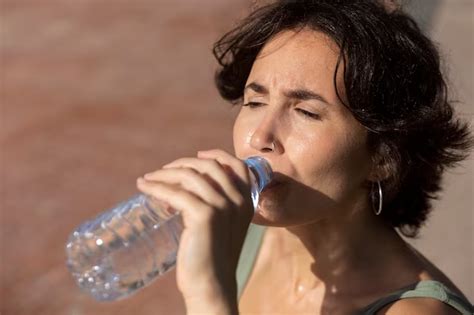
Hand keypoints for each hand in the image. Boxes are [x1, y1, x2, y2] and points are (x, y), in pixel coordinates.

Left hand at [136, 149, 253, 313]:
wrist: (211, 285)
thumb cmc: (212, 257)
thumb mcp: (223, 226)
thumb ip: (216, 205)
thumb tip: (185, 186)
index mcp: (246, 202)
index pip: (238, 166)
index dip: (218, 155)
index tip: (198, 155)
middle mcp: (238, 201)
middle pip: (209, 166)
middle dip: (183, 164)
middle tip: (163, 171)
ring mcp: (223, 206)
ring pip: (190, 176)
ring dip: (164, 173)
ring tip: (148, 179)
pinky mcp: (205, 215)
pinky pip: (175, 193)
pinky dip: (156, 187)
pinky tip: (144, 188)